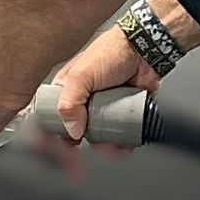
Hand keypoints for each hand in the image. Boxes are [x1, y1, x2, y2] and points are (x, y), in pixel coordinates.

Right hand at [50, 22, 161, 141]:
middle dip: (82, 143)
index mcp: (69, 89)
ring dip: (104, 145)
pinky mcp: (123, 110)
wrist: (145, 50)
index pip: (54, 115)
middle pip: (77, 129)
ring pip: (100, 134)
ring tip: (111, 147)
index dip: (54, 132)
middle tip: (86, 149)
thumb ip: (69, 104)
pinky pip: (121, 131)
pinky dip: (122, 141)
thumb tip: (71, 131)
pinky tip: (124, 144)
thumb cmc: (111, 53)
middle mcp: (85, 99)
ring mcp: (104, 106)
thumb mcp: (82, 75)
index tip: (60, 145)